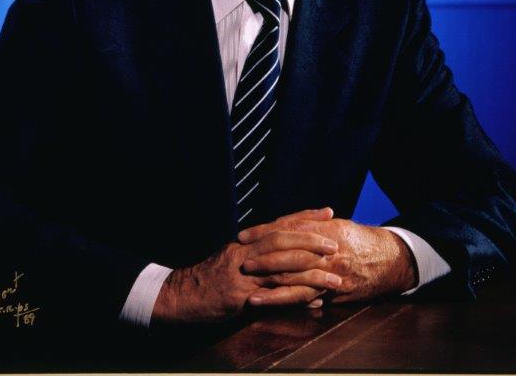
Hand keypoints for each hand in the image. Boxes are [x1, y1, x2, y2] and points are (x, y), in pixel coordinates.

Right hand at [151, 208, 342, 323]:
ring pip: (281, 269)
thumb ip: (255, 252)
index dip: (304, 217)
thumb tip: (283, 251)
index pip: (279, 224)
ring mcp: (242, 274)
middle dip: (311, 241)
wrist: (180, 295)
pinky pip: (273, 297)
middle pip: (282, 241)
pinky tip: (315, 302)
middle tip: (335, 244)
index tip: (328, 212)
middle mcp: (245, 252)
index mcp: (246, 241)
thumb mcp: (231, 258)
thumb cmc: (207, 278)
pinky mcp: (240, 297)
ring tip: (335, 278)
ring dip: (311, 274)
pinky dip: (296, 299)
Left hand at [238, 213, 416, 305]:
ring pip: (297, 284)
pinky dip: (290, 304)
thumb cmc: (356, 238)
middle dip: (263, 261)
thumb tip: (280, 225)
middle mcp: (326, 252)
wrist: (387, 258)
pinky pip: (309, 299)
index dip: (263, 232)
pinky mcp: (334, 292)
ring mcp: (331, 274)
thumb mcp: (333, 224)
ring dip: (272, 292)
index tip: (243, 236)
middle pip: (289, 257)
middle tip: (242, 264)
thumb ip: (308, 223)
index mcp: (322, 230)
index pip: (286, 230)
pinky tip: (275, 309)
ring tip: (249, 297)